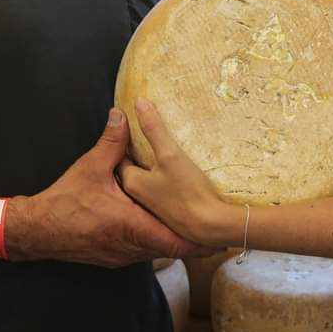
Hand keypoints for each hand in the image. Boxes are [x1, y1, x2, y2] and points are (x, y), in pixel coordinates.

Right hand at [8, 108, 214, 266]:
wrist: (37, 231)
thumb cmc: (65, 201)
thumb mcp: (90, 168)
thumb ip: (111, 142)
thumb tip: (122, 115)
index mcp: (132, 226)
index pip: (176, 242)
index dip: (198, 241)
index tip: (217, 236)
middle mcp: (131, 247)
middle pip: (171, 248)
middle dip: (189, 238)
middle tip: (210, 229)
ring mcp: (123, 255)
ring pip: (157, 250)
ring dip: (170, 239)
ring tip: (189, 225)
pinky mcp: (114, 257)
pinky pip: (142, 251)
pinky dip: (153, 240)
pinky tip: (155, 224)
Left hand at [119, 98, 234, 247]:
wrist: (211, 228)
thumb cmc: (188, 193)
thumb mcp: (170, 154)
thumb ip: (153, 129)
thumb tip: (139, 103)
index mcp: (132, 181)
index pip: (121, 154)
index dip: (126, 137)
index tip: (134, 121)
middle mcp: (138, 195)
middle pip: (134, 166)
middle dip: (140, 151)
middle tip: (150, 132)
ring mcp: (153, 205)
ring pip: (148, 178)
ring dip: (155, 165)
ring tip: (167, 148)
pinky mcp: (169, 211)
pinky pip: (162, 189)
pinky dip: (166, 178)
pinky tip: (180, 171)